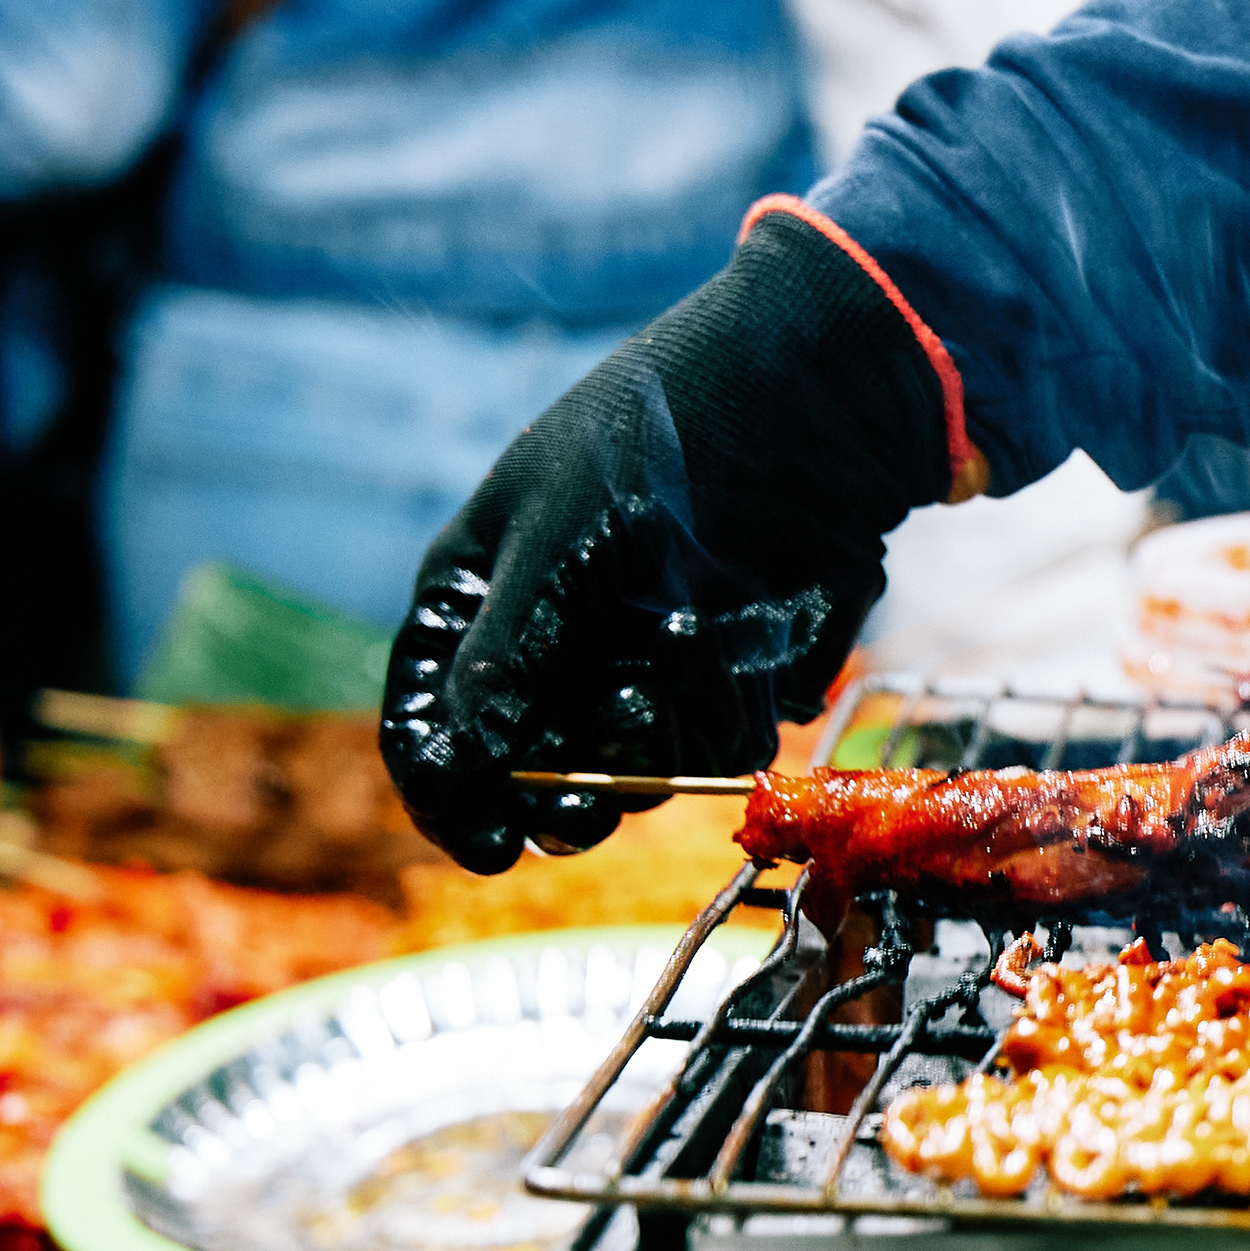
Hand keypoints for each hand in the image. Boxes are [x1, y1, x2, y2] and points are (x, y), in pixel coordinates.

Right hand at [384, 203, 977, 871]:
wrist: (822, 405)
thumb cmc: (671, 433)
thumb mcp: (564, 532)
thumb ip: (507, 654)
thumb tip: (462, 763)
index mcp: (480, 591)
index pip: (427, 719)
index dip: (444, 791)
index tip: (486, 846)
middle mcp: (550, 641)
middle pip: (523, 772)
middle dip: (559, 789)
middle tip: (588, 802)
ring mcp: (634, 665)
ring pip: (620, 773)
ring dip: (650, 746)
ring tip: (682, 659)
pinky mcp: (716, 679)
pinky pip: (705, 750)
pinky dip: (720, 720)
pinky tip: (737, 655)